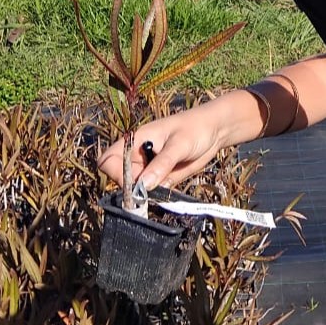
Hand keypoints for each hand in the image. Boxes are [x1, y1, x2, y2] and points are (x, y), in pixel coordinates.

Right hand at [97, 102, 225, 190]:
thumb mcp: (179, 144)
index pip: (109, 160)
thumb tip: (141, 187)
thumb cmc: (195, 128)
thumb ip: (161, 164)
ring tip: (167, 183)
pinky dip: (158, 196)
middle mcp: (138, 156)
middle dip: (133, 189)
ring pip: (136, 190)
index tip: (134, 182)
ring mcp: (149, 168)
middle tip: (153, 191)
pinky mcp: (161, 178)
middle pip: (120, 179)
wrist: (216, 130)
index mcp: (136, 141)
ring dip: (146, 195)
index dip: (116, 173)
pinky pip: (152, 193)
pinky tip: (172, 186)